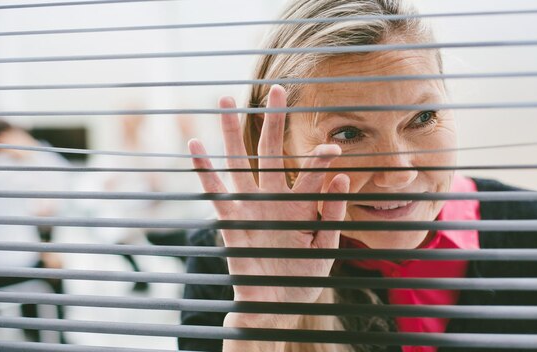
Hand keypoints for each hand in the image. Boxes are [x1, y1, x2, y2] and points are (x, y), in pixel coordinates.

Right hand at [188, 85, 349, 305]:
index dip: (318, 159)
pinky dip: (205, 171)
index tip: (331, 147)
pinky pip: (215, 193)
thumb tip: (341, 177)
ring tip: (225, 100)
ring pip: (239, 163)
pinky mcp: (231, 222)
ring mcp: (250, 207)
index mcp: (300, 205)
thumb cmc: (303, 277)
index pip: (310, 173)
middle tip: (276, 89)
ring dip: (232, 132)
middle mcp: (273, 198)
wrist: (276, 305)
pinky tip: (195, 144)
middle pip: (271, 152)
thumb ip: (331, 214)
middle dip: (273, 121)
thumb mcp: (325, 247)